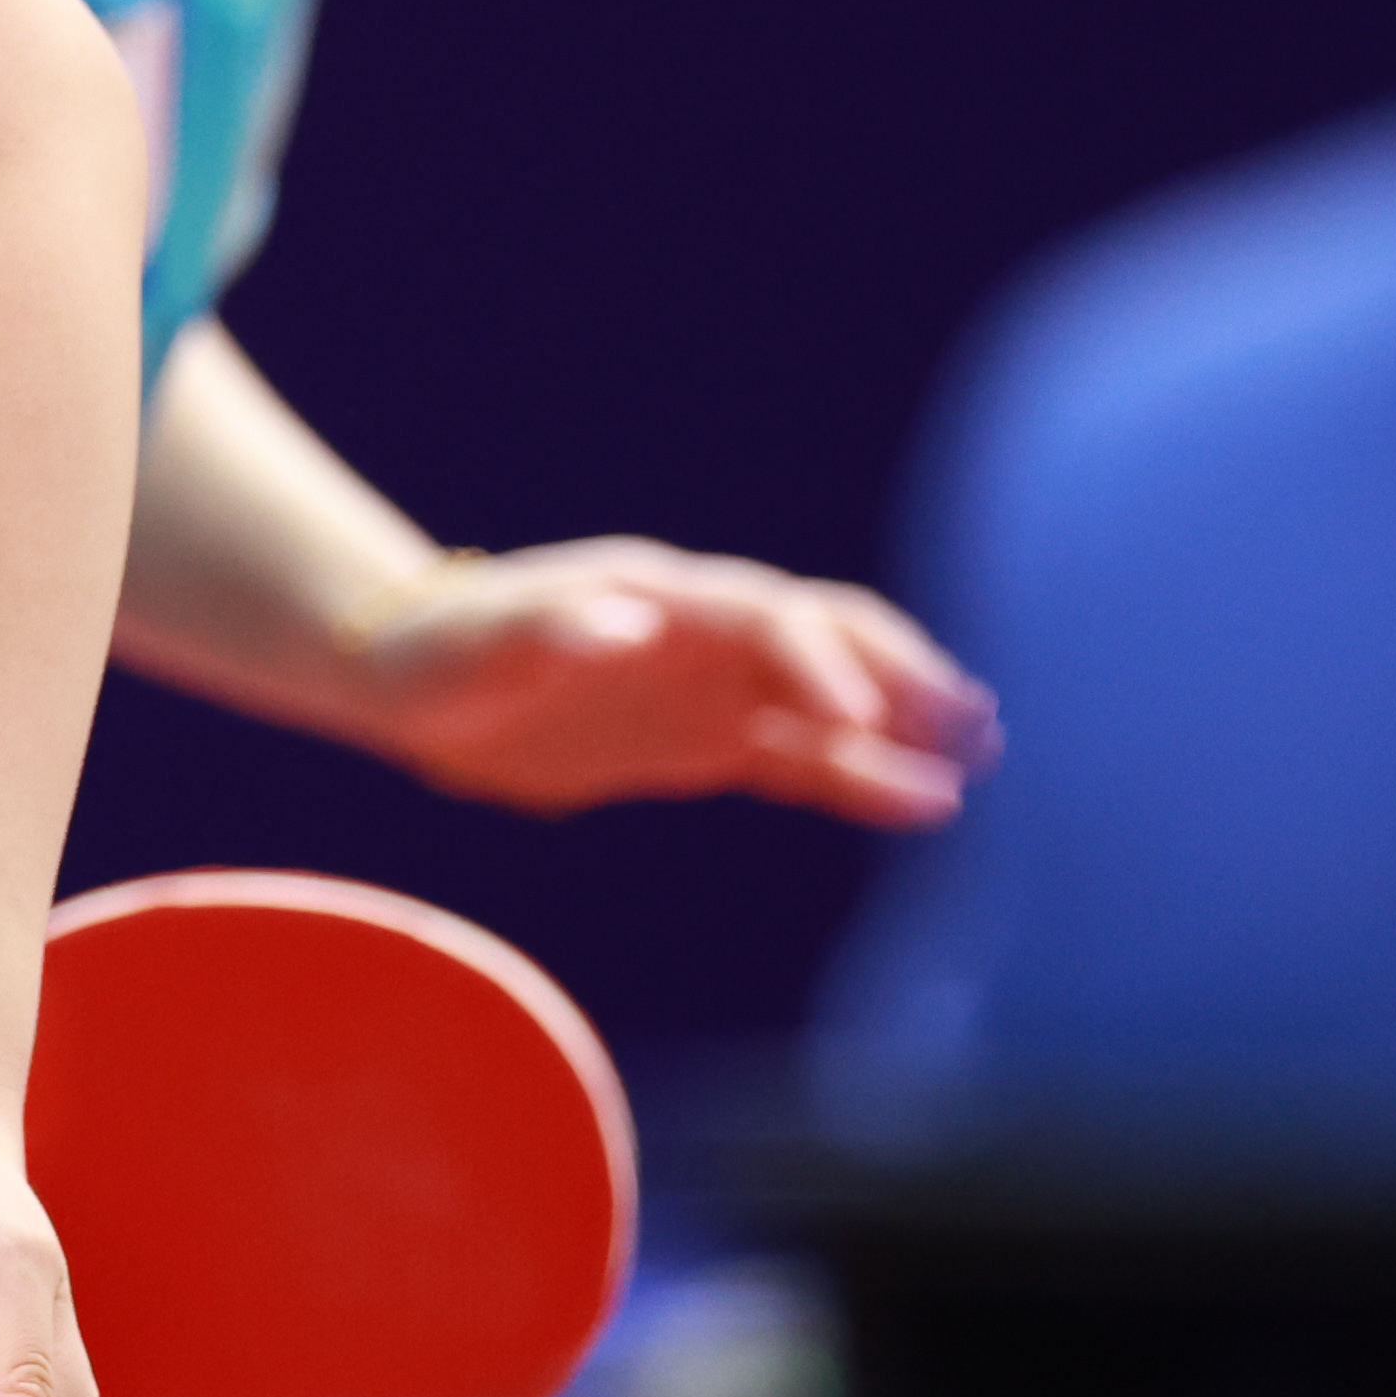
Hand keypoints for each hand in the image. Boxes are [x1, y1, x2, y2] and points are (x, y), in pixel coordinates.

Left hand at [347, 537, 997, 826]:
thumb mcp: (477, 647)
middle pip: (824, 636)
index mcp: (657, 595)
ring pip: (830, 695)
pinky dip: (863, 775)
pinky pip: (802, 754)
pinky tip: (929, 801)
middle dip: (894, 672)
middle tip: (967, 721)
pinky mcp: (708, 736)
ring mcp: (712, 683)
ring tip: (981, 754)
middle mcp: (701, 630)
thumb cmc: (440, 656)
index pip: (762, 619)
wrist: (414, 682)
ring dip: (902, 721)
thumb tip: (626, 621)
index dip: (812, 661)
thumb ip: (548, 629)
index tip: (852, 717)